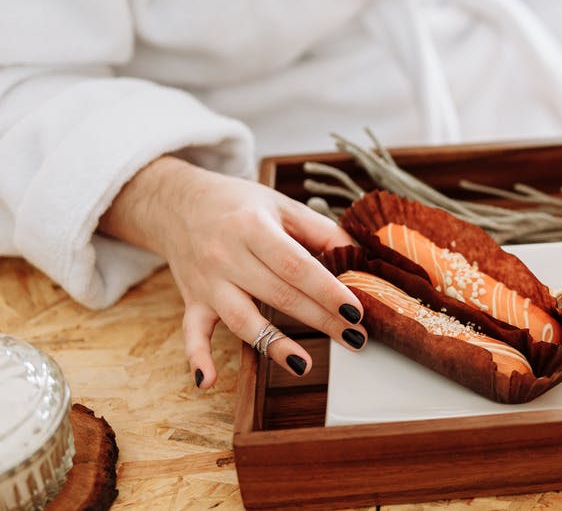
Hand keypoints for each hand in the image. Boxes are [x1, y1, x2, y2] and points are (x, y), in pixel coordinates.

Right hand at [99, 157, 363, 388]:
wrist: (178, 203)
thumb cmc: (239, 205)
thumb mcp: (281, 205)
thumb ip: (320, 230)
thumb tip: (360, 256)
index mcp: (252, 227)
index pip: (295, 265)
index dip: (327, 290)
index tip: (355, 309)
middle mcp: (226, 256)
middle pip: (278, 295)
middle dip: (320, 320)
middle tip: (355, 338)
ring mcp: (207, 282)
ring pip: (242, 319)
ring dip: (273, 345)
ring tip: (304, 365)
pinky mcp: (192, 301)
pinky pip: (192, 333)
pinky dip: (197, 357)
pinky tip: (209, 381)